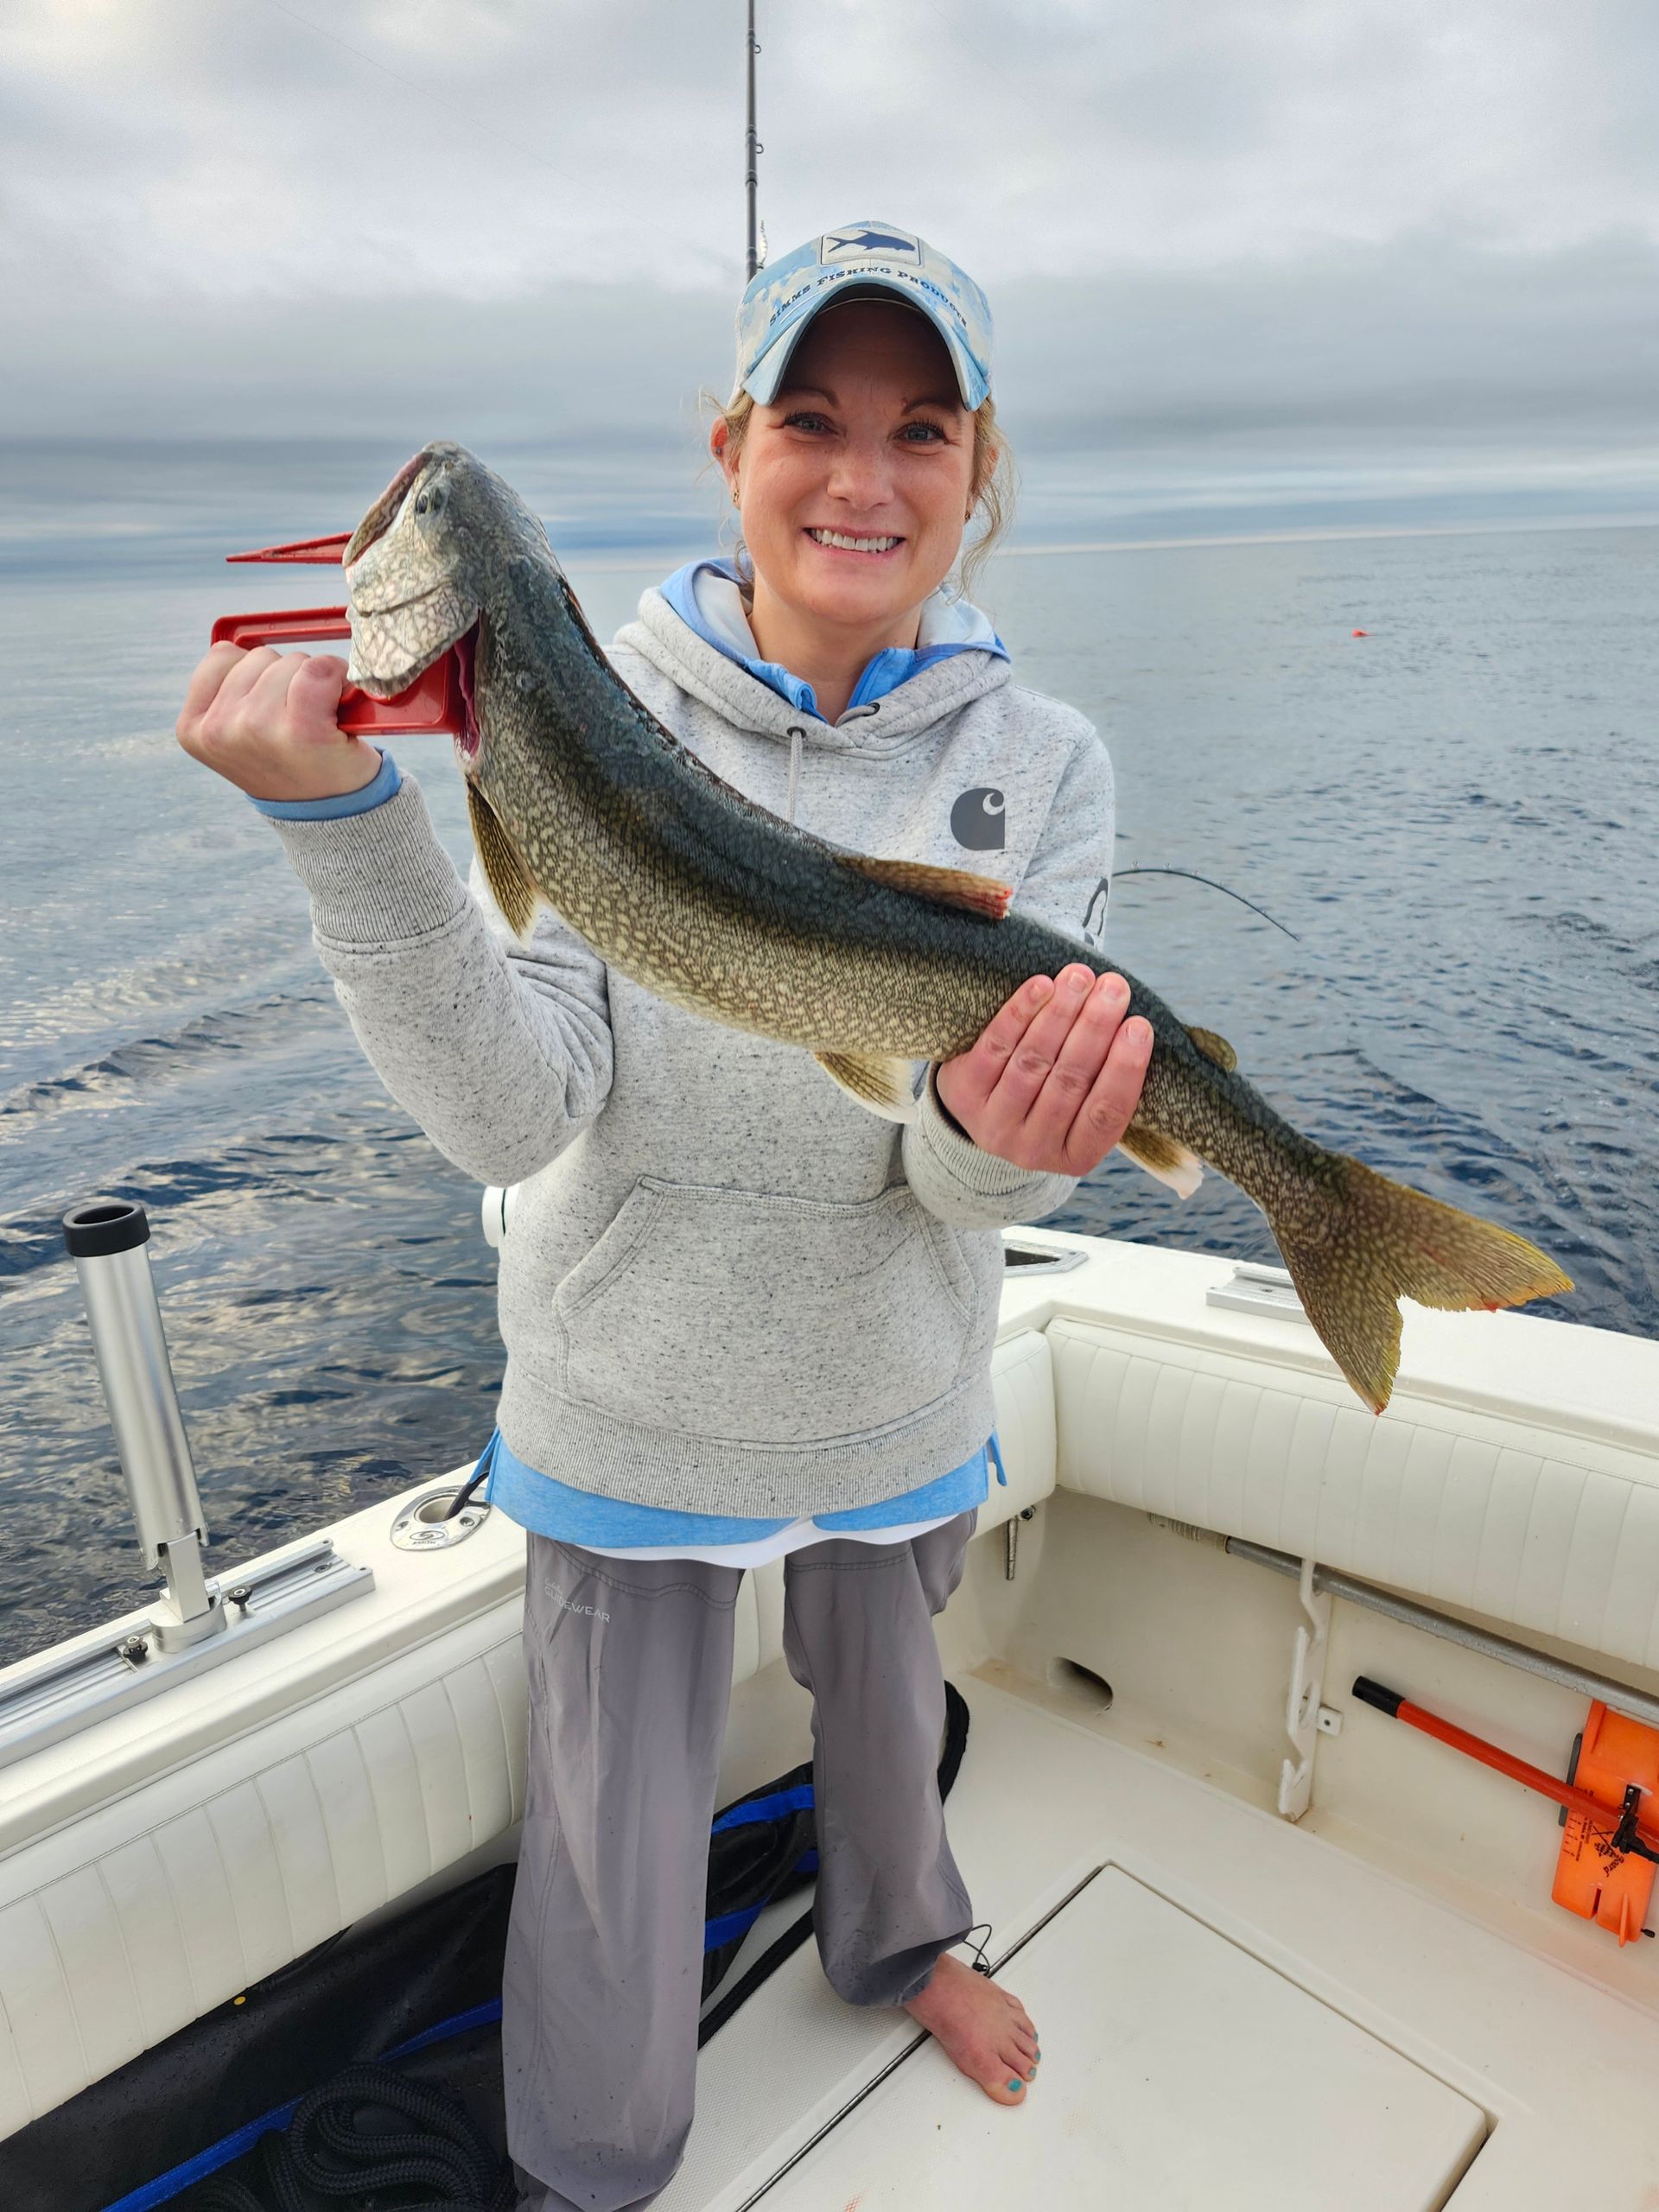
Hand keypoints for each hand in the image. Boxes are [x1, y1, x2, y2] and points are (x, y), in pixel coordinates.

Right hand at [176, 643, 381, 803]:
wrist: (334, 814)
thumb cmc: (292, 763)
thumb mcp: (240, 731)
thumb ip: (232, 686)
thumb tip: (240, 633)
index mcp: (194, 728)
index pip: (224, 655)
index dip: (258, 672)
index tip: (271, 707)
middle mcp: (219, 729)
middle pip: (260, 656)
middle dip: (287, 678)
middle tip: (299, 722)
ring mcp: (257, 729)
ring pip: (292, 660)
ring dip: (314, 681)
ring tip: (319, 723)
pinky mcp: (301, 730)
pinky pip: (319, 670)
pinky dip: (338, 677)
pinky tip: (340, 707)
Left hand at [934, 964, 1151, 1175]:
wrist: (985, 1107)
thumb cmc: (1053, 1095)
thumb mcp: (1083, 1104)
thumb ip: (1106, 1076)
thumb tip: (1135, 1025)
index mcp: (1077, 1157)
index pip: (1106, 1114)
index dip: (1125, 1069)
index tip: (1140, 1026)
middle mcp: (1034, 1149)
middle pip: (1070, 1081)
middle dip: (1095, 1028)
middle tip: (1115, 987)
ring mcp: (995, 1125)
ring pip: (1033, 1061)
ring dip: (1061, 1013)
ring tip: (1080, 976)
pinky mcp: (964, 1095)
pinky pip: (995, 1047)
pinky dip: (1020, 1013)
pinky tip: (1042, 986)